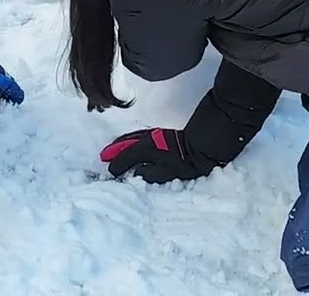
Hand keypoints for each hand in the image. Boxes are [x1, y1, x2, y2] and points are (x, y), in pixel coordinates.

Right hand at [99, 127, 218, 183]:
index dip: (117, 165)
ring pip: (131, 138)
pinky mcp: (160, 134)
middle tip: (104, 156)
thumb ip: (149, 173)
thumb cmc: (187, 161)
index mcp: (145, 149)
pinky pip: (138, 136)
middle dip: (114, 151)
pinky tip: (131, 144)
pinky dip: (130, 140)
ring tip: (113, 149)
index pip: (125, 157)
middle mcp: (147, 139)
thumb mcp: (167, 173)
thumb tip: (137, 172)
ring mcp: (153, 135)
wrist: (203, 144)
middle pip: (125, 144)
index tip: (111, 172)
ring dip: (121, 145)